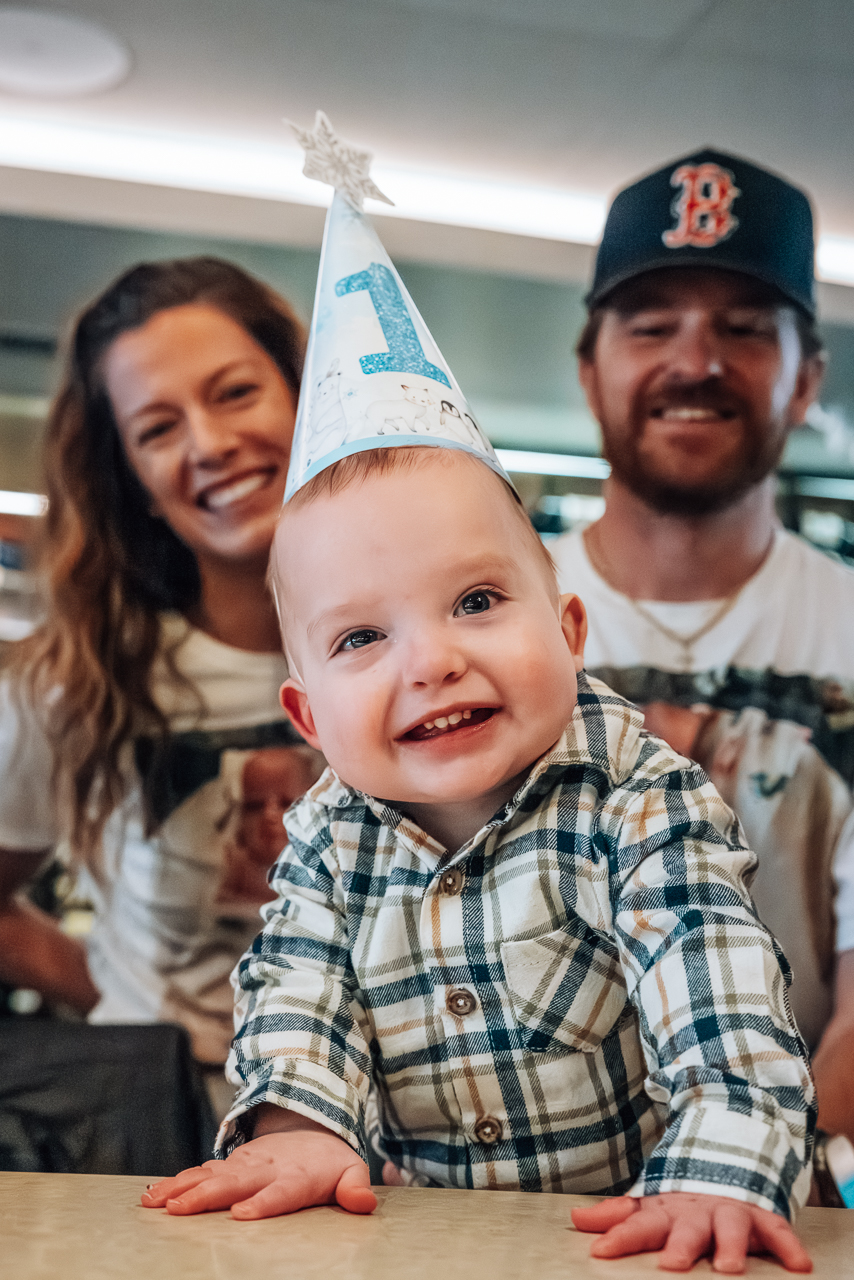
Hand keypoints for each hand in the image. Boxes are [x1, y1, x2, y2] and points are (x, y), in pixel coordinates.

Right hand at [141, 1121, 375, 1219]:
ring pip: (209, 1176)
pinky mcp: (228, 1165)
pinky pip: (199, 1173)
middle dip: (205, 1196)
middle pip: (234, 1183)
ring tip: (155, 1202)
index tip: (241, 1215)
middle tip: (178, 1210)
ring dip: (181, 1188)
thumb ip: (354, 1187)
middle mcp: (264, 1167)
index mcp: (296, 1175)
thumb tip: (366, 1202)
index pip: (280, 1191)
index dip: (263, 1202)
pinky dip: (175, 1182)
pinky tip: (153, 1195)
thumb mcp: (350, 1169)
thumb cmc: (329, 1160)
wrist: (310, 1124)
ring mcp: (243, 1164)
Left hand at [571, 1193, 811, 1273]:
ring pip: (732, 1227)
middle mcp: (698, 1212)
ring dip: (732, 1244)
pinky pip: (777, 1229)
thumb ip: (617, 1217)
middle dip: (680, 1247)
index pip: (638, 1225)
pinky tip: (798, 1264)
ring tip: (729, 1265)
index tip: (600, 1251)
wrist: (727, 1158)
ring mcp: (730, 1211)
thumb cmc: (682, 1201)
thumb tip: (575, 1220)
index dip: (619, 1236)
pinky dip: (787, 1245)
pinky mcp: (761, 1215)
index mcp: (666, 1212)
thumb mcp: (651, 1207)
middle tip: (671, 1266)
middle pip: (687, 1230)